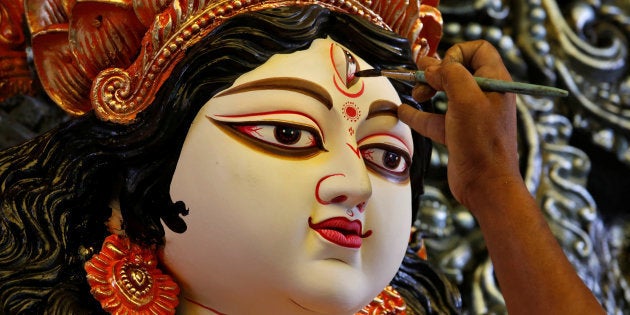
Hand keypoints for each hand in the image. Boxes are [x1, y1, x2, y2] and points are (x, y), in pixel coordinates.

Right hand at [399, 40, 519, 212]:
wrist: (486, 185)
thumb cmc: (482, 143)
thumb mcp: (466, 99)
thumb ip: (450, 75)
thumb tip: (432, 66)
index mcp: (495, 82)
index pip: (479, 50)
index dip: (457, 53)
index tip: (440, 67)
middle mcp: (485, 96)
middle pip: (458, 70)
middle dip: (436, 71)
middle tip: (420, 77)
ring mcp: (472, 115)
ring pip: (446, 93)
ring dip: (427, 89)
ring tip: (416, 94)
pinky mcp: (459, 134)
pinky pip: (436, 118)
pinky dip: (419, 114)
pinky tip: (403, 112)